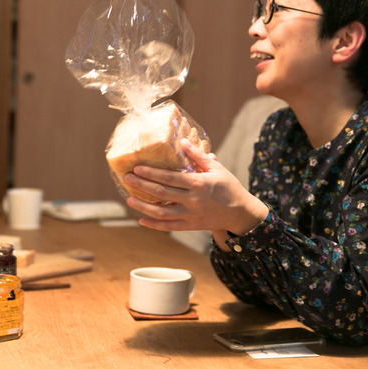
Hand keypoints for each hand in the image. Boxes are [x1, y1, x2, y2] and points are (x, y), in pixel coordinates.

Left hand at [122, 139, 268, 236]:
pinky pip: (169, 227)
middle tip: (127, 178)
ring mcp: (191, 215)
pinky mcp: (191, 226)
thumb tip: (182, 142)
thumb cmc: (228, 187)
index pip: (170, 178)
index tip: (137, 168)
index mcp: (199, 184)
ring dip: (143, 207)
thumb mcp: (216, 169)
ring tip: (129, 198)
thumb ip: (198, 156)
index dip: (151, 173)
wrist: (240, 213)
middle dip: (142, 186)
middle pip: (162, 193)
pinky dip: (154, 225)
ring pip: (162, 213)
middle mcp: (193, 201)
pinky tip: (141, 220)